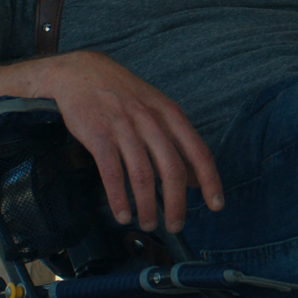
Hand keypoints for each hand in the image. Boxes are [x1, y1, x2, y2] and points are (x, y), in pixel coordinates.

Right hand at [30, 51, 224, 233]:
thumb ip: (176, 140)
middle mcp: (151, 121)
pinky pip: (113, 173)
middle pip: (172, 170)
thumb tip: (194, 179)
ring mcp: (124, 128)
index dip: (210, 181)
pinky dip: (119, 198)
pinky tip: (123, 214)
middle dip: (176, 204)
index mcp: (170, 114)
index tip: (216, 205)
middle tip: (175, 225)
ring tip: (147, 224)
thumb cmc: (122, 94)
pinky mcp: (98, 136)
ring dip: (147, 206)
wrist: (80, 72)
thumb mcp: (157, 107)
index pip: (198, 151)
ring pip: (143, 176)